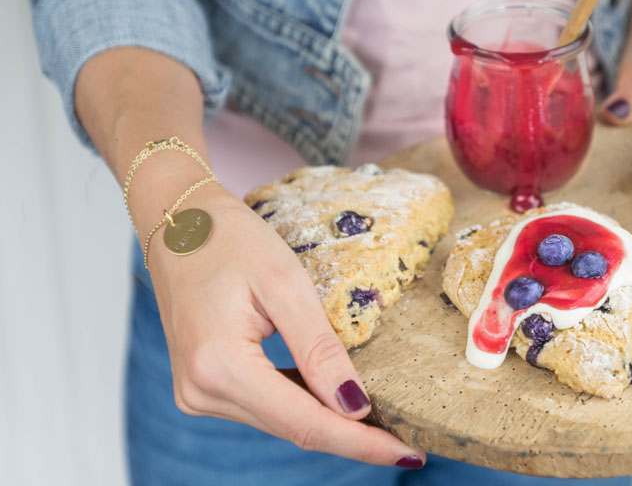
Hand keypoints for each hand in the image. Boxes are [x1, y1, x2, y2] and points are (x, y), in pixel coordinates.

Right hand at [146, 184, 424, 467]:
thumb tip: (355, 407)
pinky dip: (304, 403)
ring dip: (330, 421)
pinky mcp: (205, 384)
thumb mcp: (285, 283)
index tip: (408, 454)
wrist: (179, 223)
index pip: (304, 423)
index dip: (359, 443)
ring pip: (281, 421)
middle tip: (408, 443)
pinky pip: (265, 405)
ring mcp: (198, 392)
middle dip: (352, 436)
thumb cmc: (229, 239)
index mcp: (219, 366)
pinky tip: (336, 398)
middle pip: (294, 428)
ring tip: (383, 424)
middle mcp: (201, 391)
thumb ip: (319, 350)